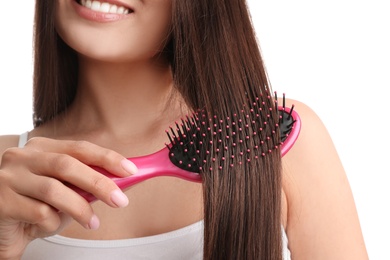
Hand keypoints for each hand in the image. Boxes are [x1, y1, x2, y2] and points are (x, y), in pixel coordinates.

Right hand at [0, 137, 137, 258]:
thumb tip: (127, 181)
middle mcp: (23, 157)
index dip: (107, 158)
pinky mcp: (1, 200)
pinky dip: (53, 223)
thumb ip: (90, 184)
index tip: (130, 170)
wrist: (2, 229)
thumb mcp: (67, 191)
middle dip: (99, 183)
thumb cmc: (36, 207)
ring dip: (80, 209)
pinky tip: (49, 227)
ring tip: (93, 222)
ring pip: (54, 190)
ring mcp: (9, 177)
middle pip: (68, 165)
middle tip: (120, 200)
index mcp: (42, 148)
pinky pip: (38, 212)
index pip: (80, 148)